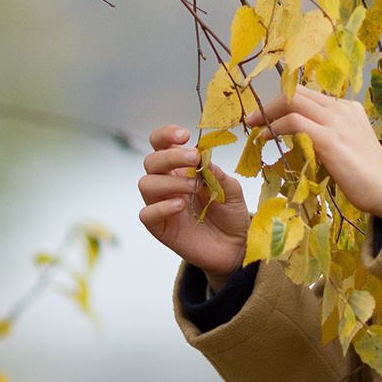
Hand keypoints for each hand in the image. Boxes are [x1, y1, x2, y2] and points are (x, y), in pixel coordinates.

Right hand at [138, 124, 251, 290]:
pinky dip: (162, 207)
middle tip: (193, 159)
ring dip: (170, 182)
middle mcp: (167, 184)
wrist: (235, 246)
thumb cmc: (231, 213)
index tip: (184, 135)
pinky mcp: (160, 228)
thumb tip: (202, 158)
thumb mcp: (230, 189)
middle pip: (151, 161)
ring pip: (146, 184)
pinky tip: (181, 206)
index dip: (165, 135)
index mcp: (181, 169)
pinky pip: (146, 214)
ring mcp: (161, 205)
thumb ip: (215, 173)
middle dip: (170, 156)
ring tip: (195, 188)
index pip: (160, 144)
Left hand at [244, 88, 381, 221]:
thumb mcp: (348, 146)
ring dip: (268, 113)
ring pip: (293, 102)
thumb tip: (299, 139)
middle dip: (271, 103)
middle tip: (254, 118)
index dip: (284, 101)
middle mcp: (342, 109)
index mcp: (347, 108)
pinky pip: (293, 122)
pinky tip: (265, 138)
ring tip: (255, 127)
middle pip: (298, 92)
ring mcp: (336, 122)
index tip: (268, 114)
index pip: (308, 94)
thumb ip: (328, 136)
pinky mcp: (329, 139)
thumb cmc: (368, 176)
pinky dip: (274, 127)